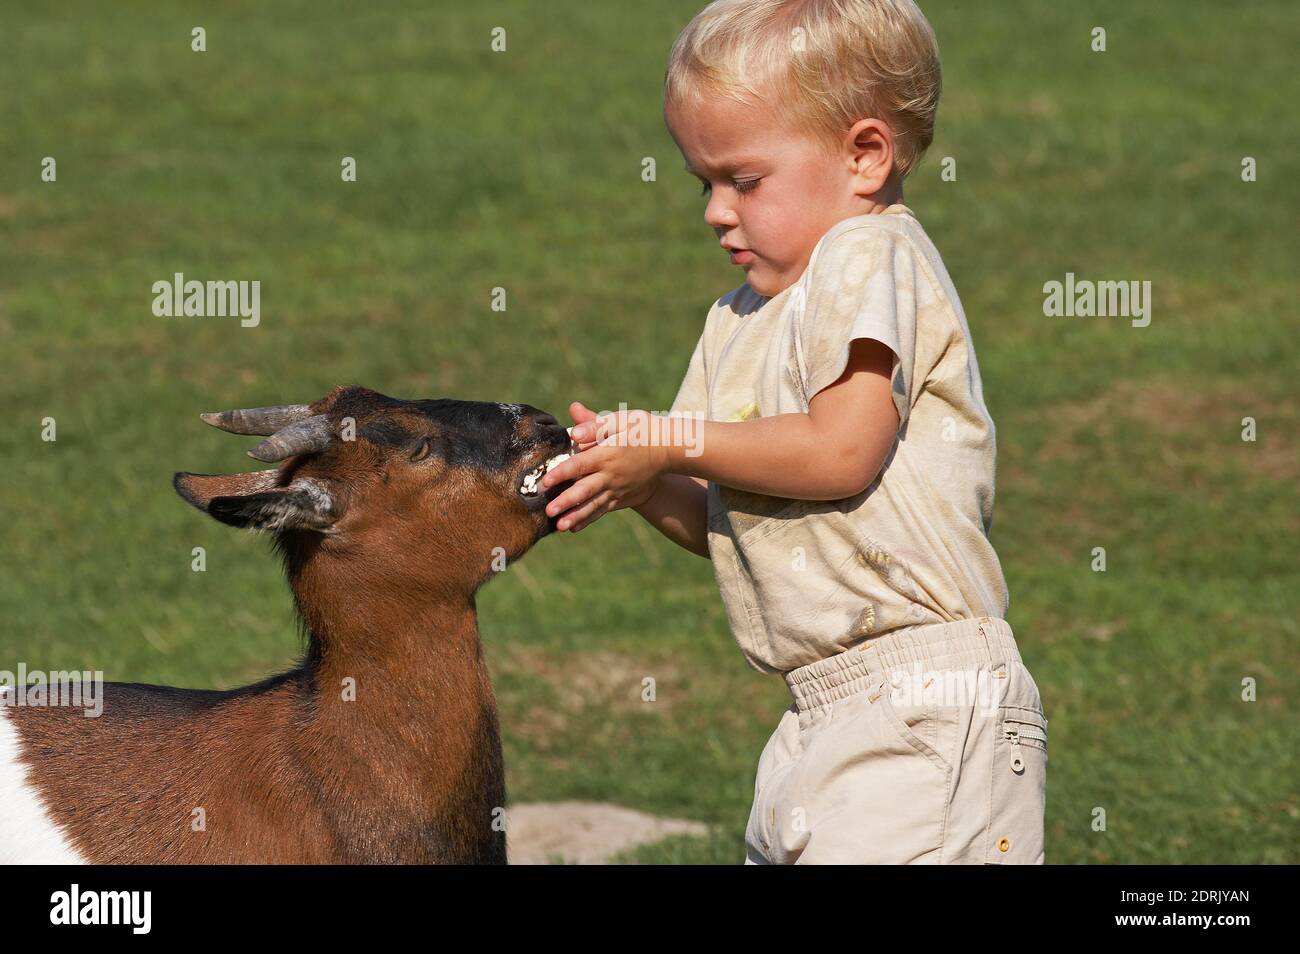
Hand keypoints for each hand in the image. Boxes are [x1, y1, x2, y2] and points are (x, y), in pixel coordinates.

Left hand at [541, 407, 669, 531]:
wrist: (668, 450)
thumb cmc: (641, 430)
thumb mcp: (620, 421)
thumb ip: (595, 425)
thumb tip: (572, 432)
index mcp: (607, 454)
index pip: (580, 465)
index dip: (562, 473)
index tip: (545, 482)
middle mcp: (611, 475)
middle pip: (585, 490)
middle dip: (566, 501)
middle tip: (548, 511)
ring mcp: (617, 489)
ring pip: (593, 505)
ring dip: (576, 516)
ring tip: (560, 527)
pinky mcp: (621, 497)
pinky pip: (603, 510)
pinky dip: (588, 519)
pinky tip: (573, 528)